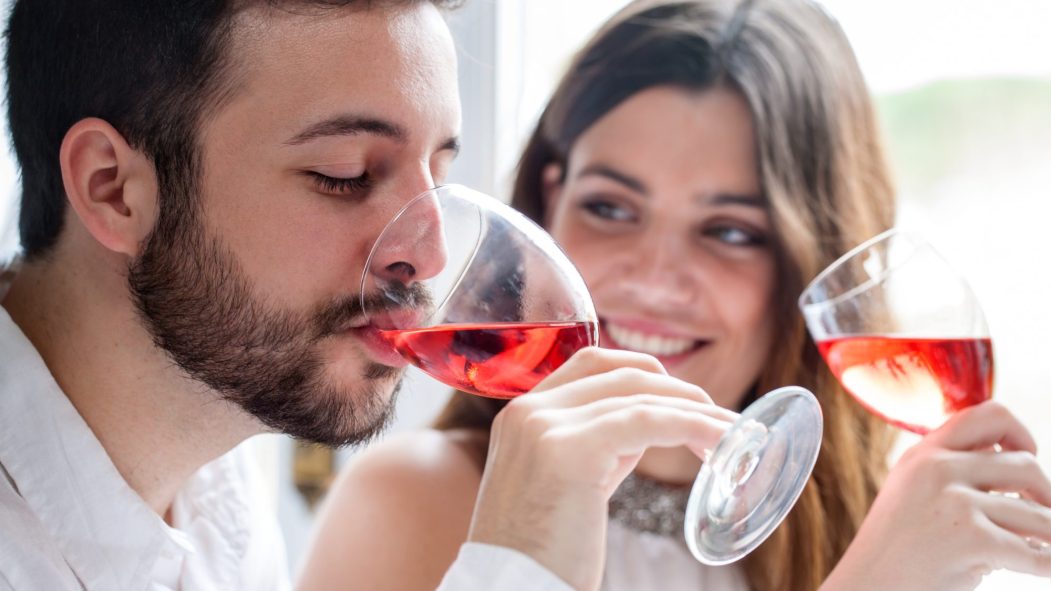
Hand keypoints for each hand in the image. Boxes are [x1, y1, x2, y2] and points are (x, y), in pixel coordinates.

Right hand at [466, 347, 737, 590]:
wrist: (511, 588)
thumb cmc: (543, 552)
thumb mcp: (565, 482)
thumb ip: (595, 444)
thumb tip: (647, 423)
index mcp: (520, 414)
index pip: (592, 363)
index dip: (646, 372)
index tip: (684, 399)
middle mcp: (528, 411)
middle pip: (620, 372)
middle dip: (678, 391)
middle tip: (719, 422)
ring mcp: (545, 426)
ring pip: (640, 395)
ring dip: (696, 410)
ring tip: (731, 436)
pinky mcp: (571, 451)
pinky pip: (649, 421)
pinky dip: (693, 425)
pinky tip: (720, 442)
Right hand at [822, 401, 1050, 590]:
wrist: (868, 586)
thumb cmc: (895, 549)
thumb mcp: (911, 490)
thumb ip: (950, 469)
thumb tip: (1017, 462)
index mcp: (924, 453)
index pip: (988, 414)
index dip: (1021, 433)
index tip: (1027, 456)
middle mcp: (938, 469)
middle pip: (1026, 465)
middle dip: (1046, 495)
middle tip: (1043, 517)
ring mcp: (954, 502)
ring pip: (1039, 515)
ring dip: (1050, 536)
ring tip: (1042, 551)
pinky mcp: (971, 538)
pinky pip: (1035, 554)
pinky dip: (1047, 565)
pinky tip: (1043, 569)